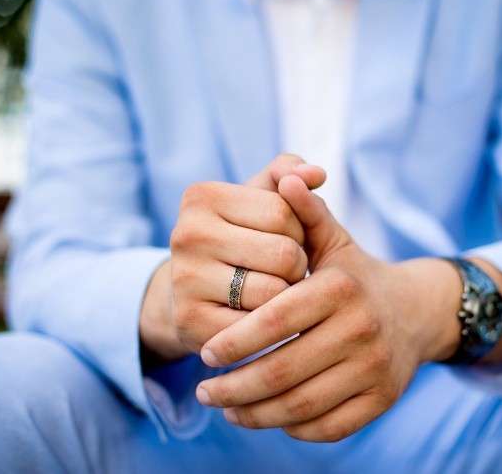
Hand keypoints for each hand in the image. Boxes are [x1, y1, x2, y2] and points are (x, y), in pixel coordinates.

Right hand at [139, 155, 325, 364]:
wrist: (191, 294)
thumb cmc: (240, 238)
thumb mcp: (260, 199)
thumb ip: (290, 174)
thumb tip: (316, 174)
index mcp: (202, 196)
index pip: (284, 211)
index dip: (297, 230)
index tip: (280, 238)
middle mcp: (186, 234)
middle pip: (284, 253)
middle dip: (296, 266)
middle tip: (280, 271)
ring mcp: (184, 280)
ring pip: (274, 292)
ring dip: (285, 297)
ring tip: (270, 292)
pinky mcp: (190, 322)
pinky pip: (258, 327)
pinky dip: (268, 326)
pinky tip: (256, 317)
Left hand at [195, 175, 462, 441]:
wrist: (416, 312)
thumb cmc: (357, 275)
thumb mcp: (334, 240)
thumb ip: (306, 212)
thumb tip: (284, 176)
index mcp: (342, 288)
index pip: (275, 320)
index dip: (234, 341)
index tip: (204, 354)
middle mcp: (363, 330)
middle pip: (282, 372)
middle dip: (232, 387)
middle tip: (204, 389)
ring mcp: (376, 370)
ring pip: (300, 407)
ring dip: (253, 414)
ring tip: (225, 407)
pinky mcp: (383, 400)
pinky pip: (328, 427)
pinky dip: (291, 429)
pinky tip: (265, 417)